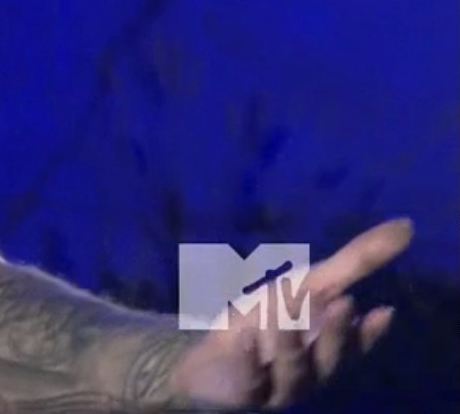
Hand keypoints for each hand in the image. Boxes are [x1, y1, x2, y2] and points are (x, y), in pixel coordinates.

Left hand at [170, 217, 411, 409]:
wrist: (212, 362)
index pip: (356, 343)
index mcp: (327, 348)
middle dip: (336, 332)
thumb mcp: (306, 286)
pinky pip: (247, 376)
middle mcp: (310, 371)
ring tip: (283, 307)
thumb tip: (405, 226)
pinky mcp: (242, 390)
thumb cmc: (264, 320)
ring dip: (290, 338)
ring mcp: (276, 384)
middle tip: (343, 300)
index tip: (385, 310)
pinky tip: (243, 339)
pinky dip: (248, 358)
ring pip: (291, 366)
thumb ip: (353, 263)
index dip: (370, 331)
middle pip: (328, 357)